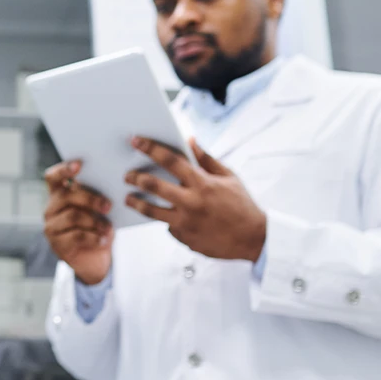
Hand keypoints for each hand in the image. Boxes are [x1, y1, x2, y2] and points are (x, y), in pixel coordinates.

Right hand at [43, 160, 114, 284]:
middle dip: (89, 199)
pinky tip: (104, 240)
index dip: (63, 169)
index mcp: (59, 194)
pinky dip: (94, 237)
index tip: (78, 165)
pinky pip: (76, 236)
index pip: (53, 177)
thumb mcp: (98, 209)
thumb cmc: (97, 227)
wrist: (94, 258)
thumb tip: (112, 183)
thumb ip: (97, 195)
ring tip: (108, 227)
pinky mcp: (57, 244)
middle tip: (108, 206)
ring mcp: (52, 226)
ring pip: (72, 216)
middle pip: (65, 195)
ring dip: (95, 221)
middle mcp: (52, 208)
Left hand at [124, 137, 266, 260]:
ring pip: (151, 210)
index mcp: (202, 183)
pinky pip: (167, 226)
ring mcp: (185, 222)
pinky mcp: (184, 238)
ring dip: (136, 202)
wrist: (253, 239)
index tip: (136, 141)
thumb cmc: (242, 205)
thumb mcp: (228, 177)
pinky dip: (166, 219)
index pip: (171, 160)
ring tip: (128, 198)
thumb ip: (206, 159)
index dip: (151, 149)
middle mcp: (191, 202)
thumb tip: (189, 140)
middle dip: (135, 177)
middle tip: (127, 175)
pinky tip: (163, 216)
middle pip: (153, 185)